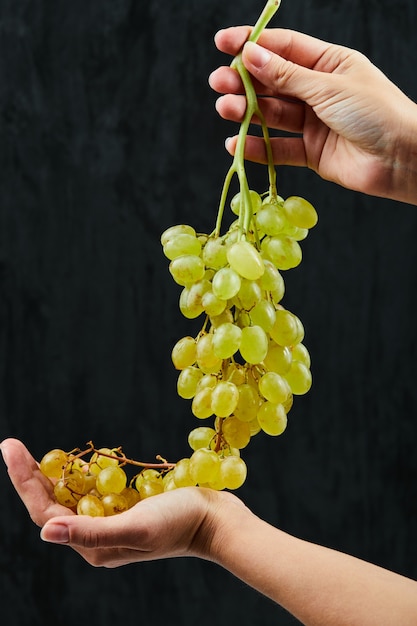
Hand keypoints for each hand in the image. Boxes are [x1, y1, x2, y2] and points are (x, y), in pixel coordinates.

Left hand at [1, 438, 243, 567]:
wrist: (216, 520)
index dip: (25, 480)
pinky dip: (82, 473)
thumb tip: (46, 531)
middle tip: (13, 444)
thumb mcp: (137, 527)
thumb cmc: (180, 524)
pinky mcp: (125, 508)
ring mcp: (111, 521)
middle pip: (53, 503)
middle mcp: (97, 537)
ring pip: (71, 495)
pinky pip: (93, 490)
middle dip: (32, 473)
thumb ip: (92, 532)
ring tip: (36, 452)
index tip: (10, 448)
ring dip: (54, 473)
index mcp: (94, 547)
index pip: (46, 511)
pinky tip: (78, 459)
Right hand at [209, 27, 416, 203]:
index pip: (283, 48)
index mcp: (328, 63)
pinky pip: (278, 149)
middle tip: (219, 83)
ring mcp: (313, 123)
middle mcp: (317, 91)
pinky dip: (257, 148)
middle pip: (272, 82)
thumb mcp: (329, 86)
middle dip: (244, 81)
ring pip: (271, 115)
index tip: (223, 44)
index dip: (252, 44)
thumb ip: (287, 76)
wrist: (402, 159)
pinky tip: (235, 145)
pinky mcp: (310, 153)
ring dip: (246, 112)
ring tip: (225, 110)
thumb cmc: (376, 112)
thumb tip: (251, 54)